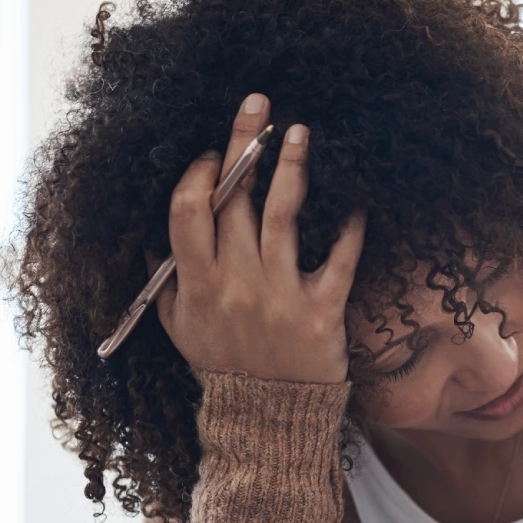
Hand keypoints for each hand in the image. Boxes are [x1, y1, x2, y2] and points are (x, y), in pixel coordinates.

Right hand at [156, 93, 366, 382]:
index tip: (214, 152)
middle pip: (235, 199)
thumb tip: (165, 230)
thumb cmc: (224, 365)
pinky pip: (339, 261)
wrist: (269, 419)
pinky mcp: (322, 313)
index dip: (201, 173)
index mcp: (198, 285)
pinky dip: (350, 229)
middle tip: (257, 103)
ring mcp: (280, 297)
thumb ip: (172, 278)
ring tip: (299, 130)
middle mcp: (237, 285)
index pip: (189, 211)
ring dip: (290, 166)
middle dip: (244, 143)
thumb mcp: (181, 326)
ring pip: (283, 216)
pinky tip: (358, 201)